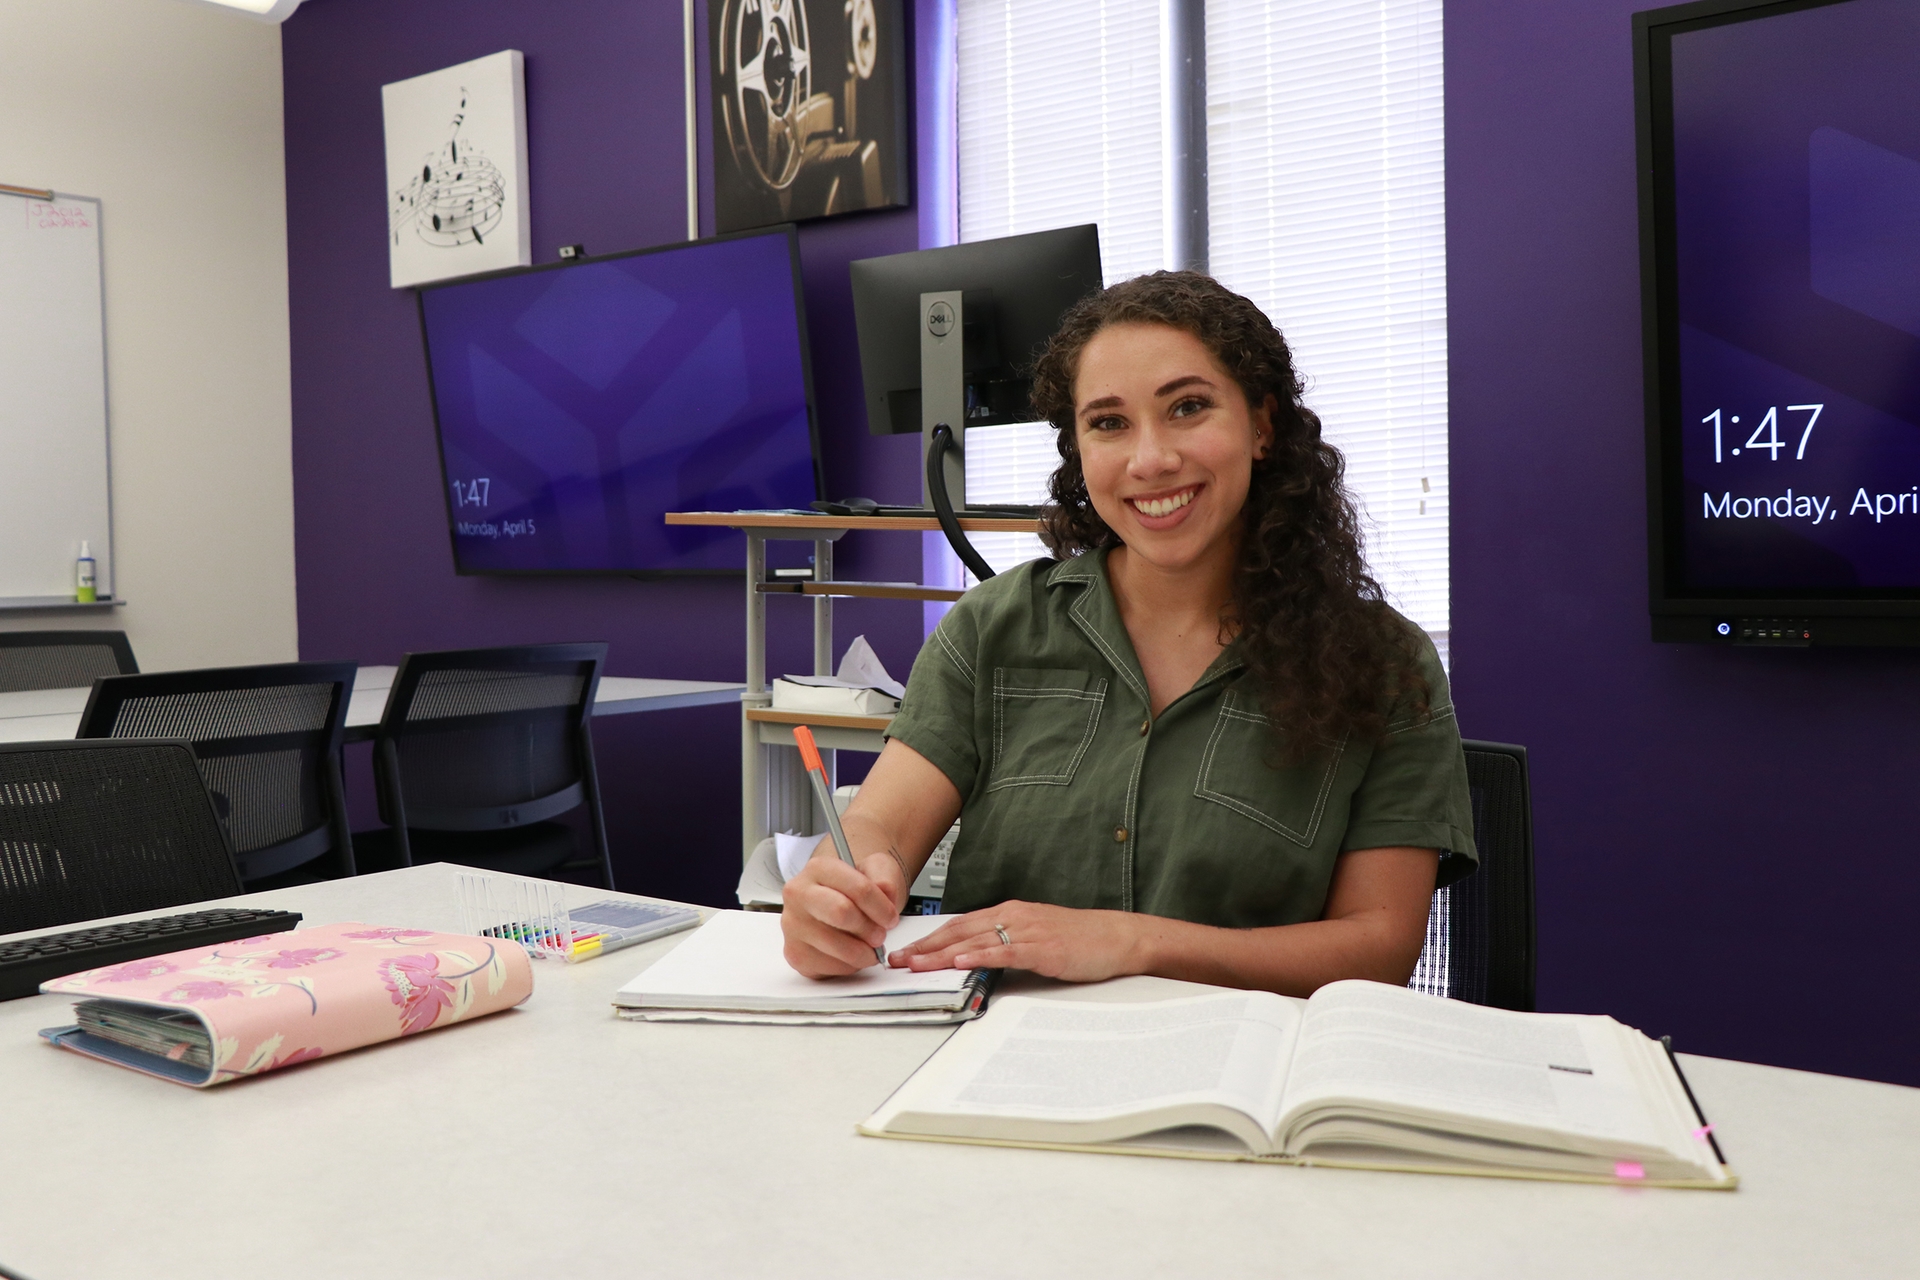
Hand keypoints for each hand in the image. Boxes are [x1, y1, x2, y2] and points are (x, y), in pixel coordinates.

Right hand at [781, 848, 906, 977]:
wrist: (838, 904)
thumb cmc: (856, 889)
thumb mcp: (876, 870)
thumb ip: (884, 877)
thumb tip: (885, 890)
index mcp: (818, 868)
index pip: (858, 888)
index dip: (881, 907)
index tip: (891, 918)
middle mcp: (798, 894)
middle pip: (842, 914)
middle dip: (870, 929)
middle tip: (879, 935)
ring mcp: (793, 926)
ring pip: (838, 946)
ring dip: (863, 952)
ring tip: (868, 946)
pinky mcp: (796, 954)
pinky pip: (831, 967)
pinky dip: (850, 966)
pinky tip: (851, 954)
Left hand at [889, 901, 1147, 982]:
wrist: (1116, 936)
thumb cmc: (1080, 938)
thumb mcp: (1036, 937)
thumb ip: (1007, 943)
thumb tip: (978, 959)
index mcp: (1010, 912)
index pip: (960, 925)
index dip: (930, 938)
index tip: (907, 951)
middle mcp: (1013, 916)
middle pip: (959, 930)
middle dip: (925, 946)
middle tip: (898, 960)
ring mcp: (1027, 931)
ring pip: (974, 940)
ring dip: (941, 953)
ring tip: (916, 964)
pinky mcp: (1041, 948)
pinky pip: (1003, 952)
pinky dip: (978, 956)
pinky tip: (959, 961)